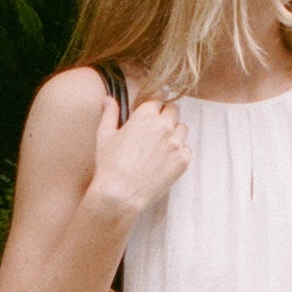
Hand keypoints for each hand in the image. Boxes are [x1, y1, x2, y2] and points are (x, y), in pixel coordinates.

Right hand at [86, 91, 189, 224]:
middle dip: (166, 114)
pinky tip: (165, 160)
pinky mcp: (183, 160)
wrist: (121, 194)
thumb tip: (108, 99)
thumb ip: (110, 114)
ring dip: (174, 131)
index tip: (153, 107)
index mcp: (145, 115)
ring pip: (182, 128)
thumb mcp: (105, 135)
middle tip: (156, 126)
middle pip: (173, 109)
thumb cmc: (110, 165)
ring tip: (160, 145)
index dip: (154, 102)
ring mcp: (176, 143)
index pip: (158, 97)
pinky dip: (178, 151)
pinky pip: (186, 148)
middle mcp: (164, 125)